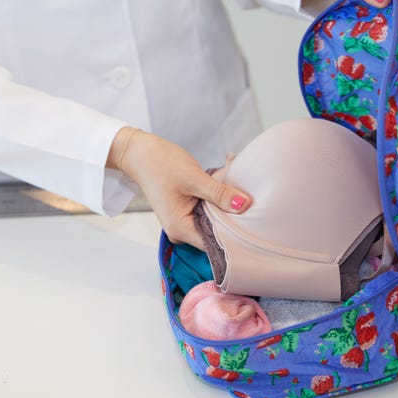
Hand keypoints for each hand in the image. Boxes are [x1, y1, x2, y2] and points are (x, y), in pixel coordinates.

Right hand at [107, 127, 250, 249]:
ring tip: (240, 190)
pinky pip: (208, 213)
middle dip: (233, 219)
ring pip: (214, 222)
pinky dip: (218, 202)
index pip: (216, 244)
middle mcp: (181, 232)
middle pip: (216, 234)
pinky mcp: (186, 213)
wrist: (141, 154)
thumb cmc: (162, 164)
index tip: (255, 224)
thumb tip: (245, 205)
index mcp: (181, 229)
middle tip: (252, 201)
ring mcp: (183, 222)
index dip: (236, 236)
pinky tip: (227, 187)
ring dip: (226, 208)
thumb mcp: (194, 178)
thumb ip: (220, 194)